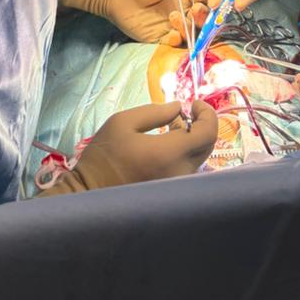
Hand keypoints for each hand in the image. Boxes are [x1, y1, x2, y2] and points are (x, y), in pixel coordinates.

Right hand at [43, 101, 218, 193]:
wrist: (90, 193)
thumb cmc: (104, 156)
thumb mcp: (123, 122)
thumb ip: (155, 112)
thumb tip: (179, 108)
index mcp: (169, 154)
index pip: (208, 133)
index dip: (207, 114)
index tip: (194, 104)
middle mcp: (179, 174)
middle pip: (208, 146)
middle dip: (201, 125)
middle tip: (185, 113)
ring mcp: (177, 187)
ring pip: (198, 158)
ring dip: (191, 139)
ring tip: (171, 128)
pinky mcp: (171, 195)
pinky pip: (188, 169)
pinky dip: (184, 153)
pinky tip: (167, 146)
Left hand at [104, 0, 208, 45]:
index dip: (206, 0)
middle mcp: (183, 11)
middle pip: (201, 18)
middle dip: (203, 16)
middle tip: (195, 10)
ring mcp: (173, 26)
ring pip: (190, 32)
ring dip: (189, 29)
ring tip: (174, 17)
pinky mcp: (160, 37)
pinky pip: (173, 43)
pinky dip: (176, 40)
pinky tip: (172, 35)